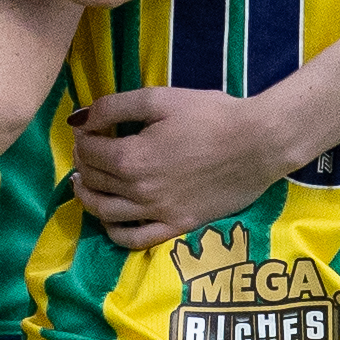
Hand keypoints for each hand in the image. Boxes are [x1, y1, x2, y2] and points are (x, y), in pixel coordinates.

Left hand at [71, 86, 287, 247]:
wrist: (259, 143)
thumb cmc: (211, 115)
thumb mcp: (160, 98)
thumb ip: (115, 106)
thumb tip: (79, 119)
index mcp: (131, 158)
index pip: (88, 152)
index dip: (82, 139)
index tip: (86, 131)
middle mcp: (139, 191)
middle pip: (94, 181)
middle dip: (83, 164)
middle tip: (87, 152)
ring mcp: (158, 213)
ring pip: (105, 213)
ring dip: (88, 198)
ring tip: (86, 184)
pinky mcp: (177, 226)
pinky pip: (135, 240)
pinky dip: (114, 232)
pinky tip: (111, 220)